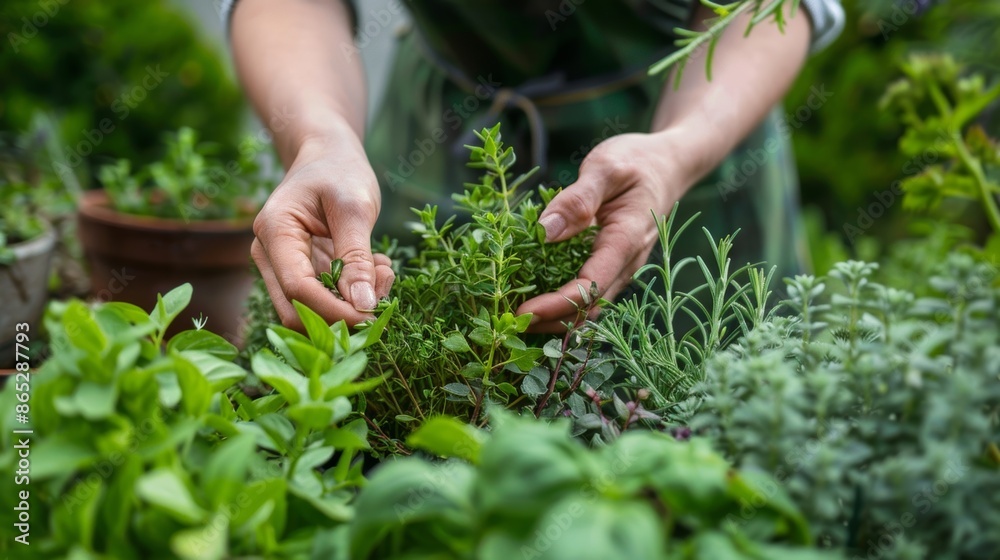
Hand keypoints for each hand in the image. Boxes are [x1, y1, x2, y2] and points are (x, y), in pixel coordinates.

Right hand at [252, 137, 394, 328]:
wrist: (328, 157)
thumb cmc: (339, 171)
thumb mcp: (355, 208)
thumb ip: (357, 257)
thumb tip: (363, 305)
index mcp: (275, 232)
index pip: (297, 288)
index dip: (334, 310)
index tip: (372, 315)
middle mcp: (269, 254)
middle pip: (296, 309)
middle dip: (343, 313)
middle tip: (383, 293)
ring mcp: (282, 266)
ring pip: (312, 310)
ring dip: (352, 304)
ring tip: (382, 272)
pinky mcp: (301, 272)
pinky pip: (325, 299)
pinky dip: (354, 294)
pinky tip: (375, 269)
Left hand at [516, 131, 693, 332]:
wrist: (668, 166)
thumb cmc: (638, 161)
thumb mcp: (606, 167)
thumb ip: (577, 199)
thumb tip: (545, 232)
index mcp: (624, 241)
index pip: (589, 287)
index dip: (555, 305)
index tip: (522, 311)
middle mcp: (626, 263)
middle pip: (588, 308)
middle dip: (550, 322)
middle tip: (509, 322)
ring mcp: (621, 268)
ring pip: (590, 308)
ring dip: (556, 319)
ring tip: (518, 318)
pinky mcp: (613, 266)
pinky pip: (590, 295)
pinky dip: (564, 305)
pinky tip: (536, 299)